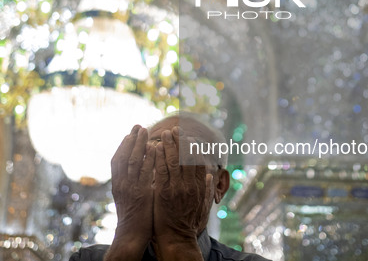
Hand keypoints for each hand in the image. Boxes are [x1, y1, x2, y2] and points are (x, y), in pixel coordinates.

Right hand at [106, 125, 154, 259]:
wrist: (132, 235)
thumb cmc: (134, 215)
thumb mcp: (129, 195)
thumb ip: (132, 181)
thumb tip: (140, 166)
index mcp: (117, 183)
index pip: (117, 159)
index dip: (123, 145)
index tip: (130, 132)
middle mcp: (121, 184)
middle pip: (123, 156)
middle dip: (131, 140)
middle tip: (138, 126)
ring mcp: (130, 188)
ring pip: (132, 161)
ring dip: (138, 144)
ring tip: (144, 131)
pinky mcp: (141, 193)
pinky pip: (144, 172)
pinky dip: (148, 158)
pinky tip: (153, 147)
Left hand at [153, 128, 213, 259]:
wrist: (176, 238)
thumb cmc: (188, 222)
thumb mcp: (203, 206)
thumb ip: (207, 190)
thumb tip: (213, 176)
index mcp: (199, 187)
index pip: (198, 162)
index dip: (193, 148)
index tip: (190, 137)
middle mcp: (189, 185)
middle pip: (185, 158)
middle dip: (180, 142)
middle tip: (175, 129)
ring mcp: (176, 188)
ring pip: (173, 161)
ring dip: (169, 145)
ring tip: (164, 133)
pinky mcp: (162, 193)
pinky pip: (160, 171)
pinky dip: (158, 158)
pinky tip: (155, 147)